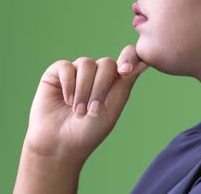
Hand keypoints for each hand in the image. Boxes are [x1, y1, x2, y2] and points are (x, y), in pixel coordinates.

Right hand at [23, 45, 148, 164]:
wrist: (60, 144)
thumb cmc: (89, 131)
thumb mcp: (112, 109)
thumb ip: (125, 84)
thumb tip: (144, 62)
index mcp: (114, 80)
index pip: (127, 57)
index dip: (129, 58)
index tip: (125, 71)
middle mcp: (96, 72)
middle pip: (107, 63)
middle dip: (101, 88)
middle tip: (93, 111)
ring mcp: (77, 70)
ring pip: (86, 64)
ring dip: (83, 90)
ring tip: (78, 111)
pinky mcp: (57, 72)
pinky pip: (66, 66)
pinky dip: (68, 84)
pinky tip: (67, 100)